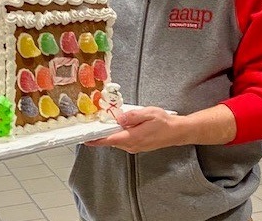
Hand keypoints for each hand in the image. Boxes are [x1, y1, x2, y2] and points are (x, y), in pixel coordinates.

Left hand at [85, 104, 235, 152]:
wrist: (177, 132)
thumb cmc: (164, 122)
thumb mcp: (148, 113)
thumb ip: (133, 116)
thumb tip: (119, 118)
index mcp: (132, 138)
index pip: (109, 140)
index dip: (95, 140)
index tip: (84, 138)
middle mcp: (131, 145)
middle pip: (110, 141)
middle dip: (99, 134)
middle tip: (89, 124)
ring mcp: (134, 147)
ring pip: (116, 140)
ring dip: (108, 133)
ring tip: (100, 123)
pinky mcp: (137, 145)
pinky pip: (122, 140)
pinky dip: (116, 134)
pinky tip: (116, 125)